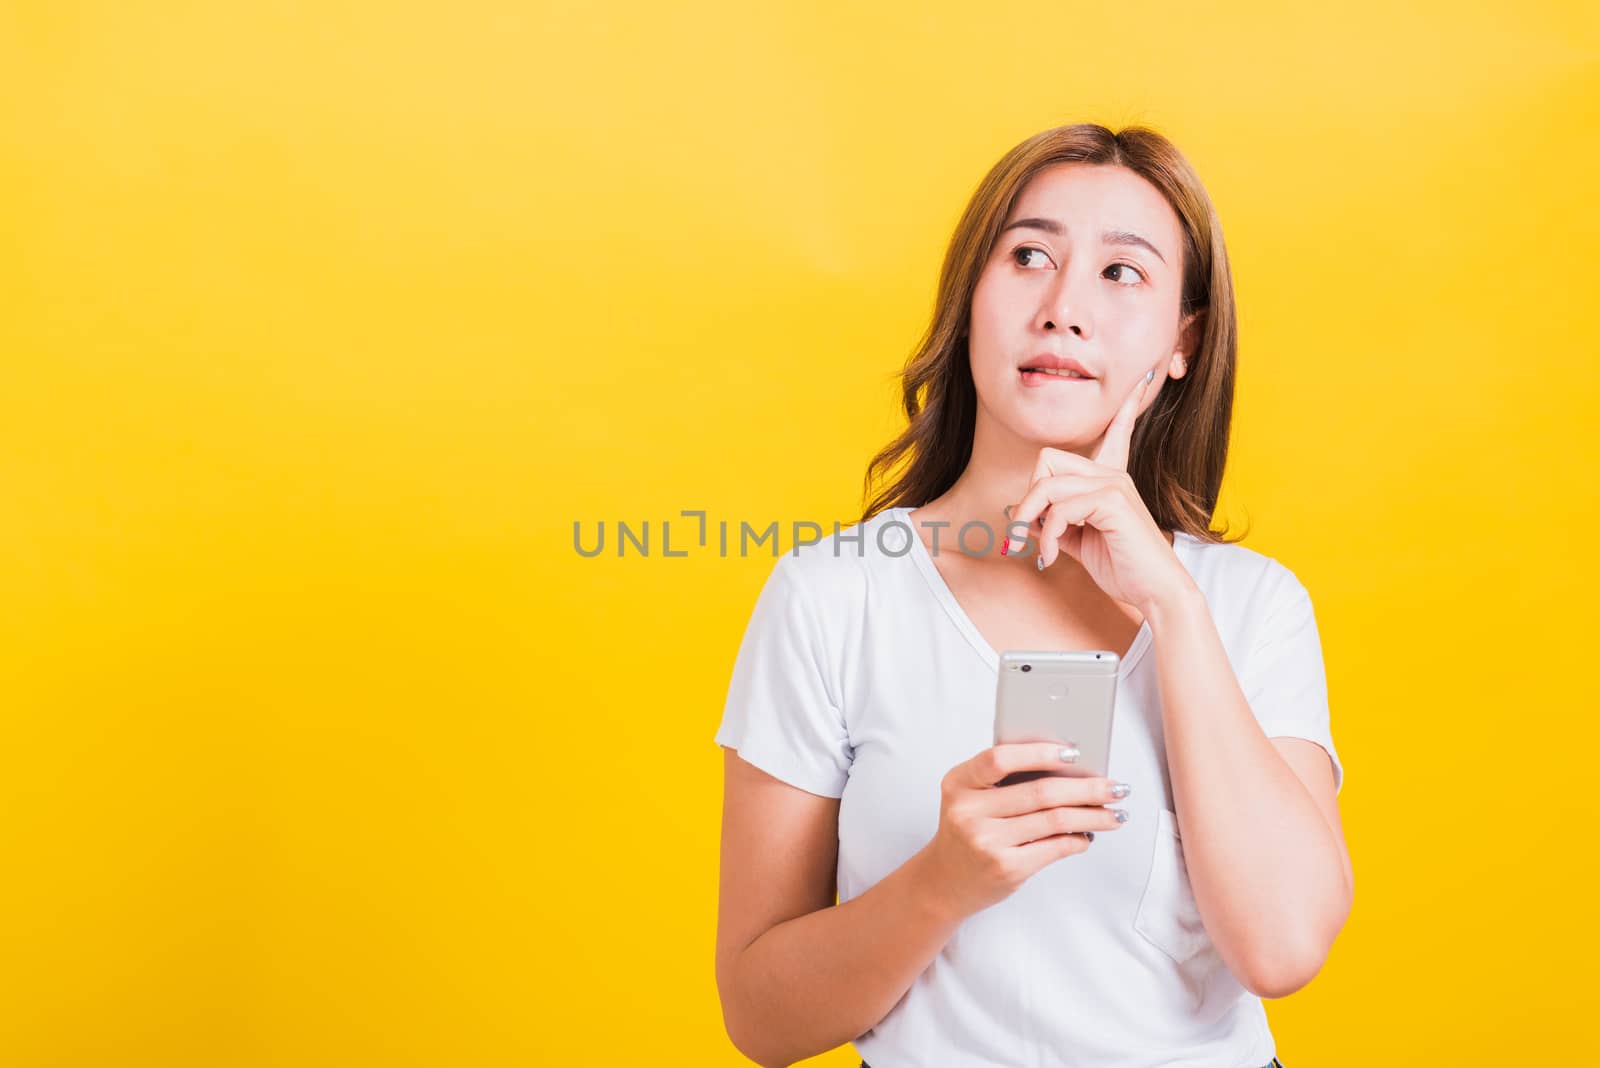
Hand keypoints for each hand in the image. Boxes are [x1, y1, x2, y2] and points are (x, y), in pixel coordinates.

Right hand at [918, 742, 1130, 920]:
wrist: (945, 881)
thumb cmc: (968, 831)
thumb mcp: (971, 797)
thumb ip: (1005, 779)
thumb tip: (1071, 767)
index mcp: (958, 783)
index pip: (999, 759)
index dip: (1039, 752)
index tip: (1074, 752)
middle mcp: (968, 812)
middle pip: (1040, 792)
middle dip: (1087, 788)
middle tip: (1115, 787)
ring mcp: (986, 842)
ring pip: (1054, 820)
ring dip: (1092, 816)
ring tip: (1114, 813)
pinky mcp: (1006, 868)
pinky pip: (1054, 847)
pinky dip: (1078, 839)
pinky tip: (1088, 835)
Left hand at [1003, 366, 1190, 615]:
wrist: (1156, 593)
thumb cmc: (1124, 569)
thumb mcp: (1081, 543)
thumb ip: (1057, 524)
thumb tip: (1027, 517)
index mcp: (1110, 480)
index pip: (1116, 434)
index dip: (1127, 409)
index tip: (1145, 380)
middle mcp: (1113, 475)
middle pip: (1048, 461)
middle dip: (1027, 498)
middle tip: (1023, 533)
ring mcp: (1114, 485)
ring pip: (1047, 485)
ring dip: (1030, 521)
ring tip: (1035, 549)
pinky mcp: (1113, 501)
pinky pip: (1060, 509)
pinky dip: (1046, 536)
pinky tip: (1051, 557)